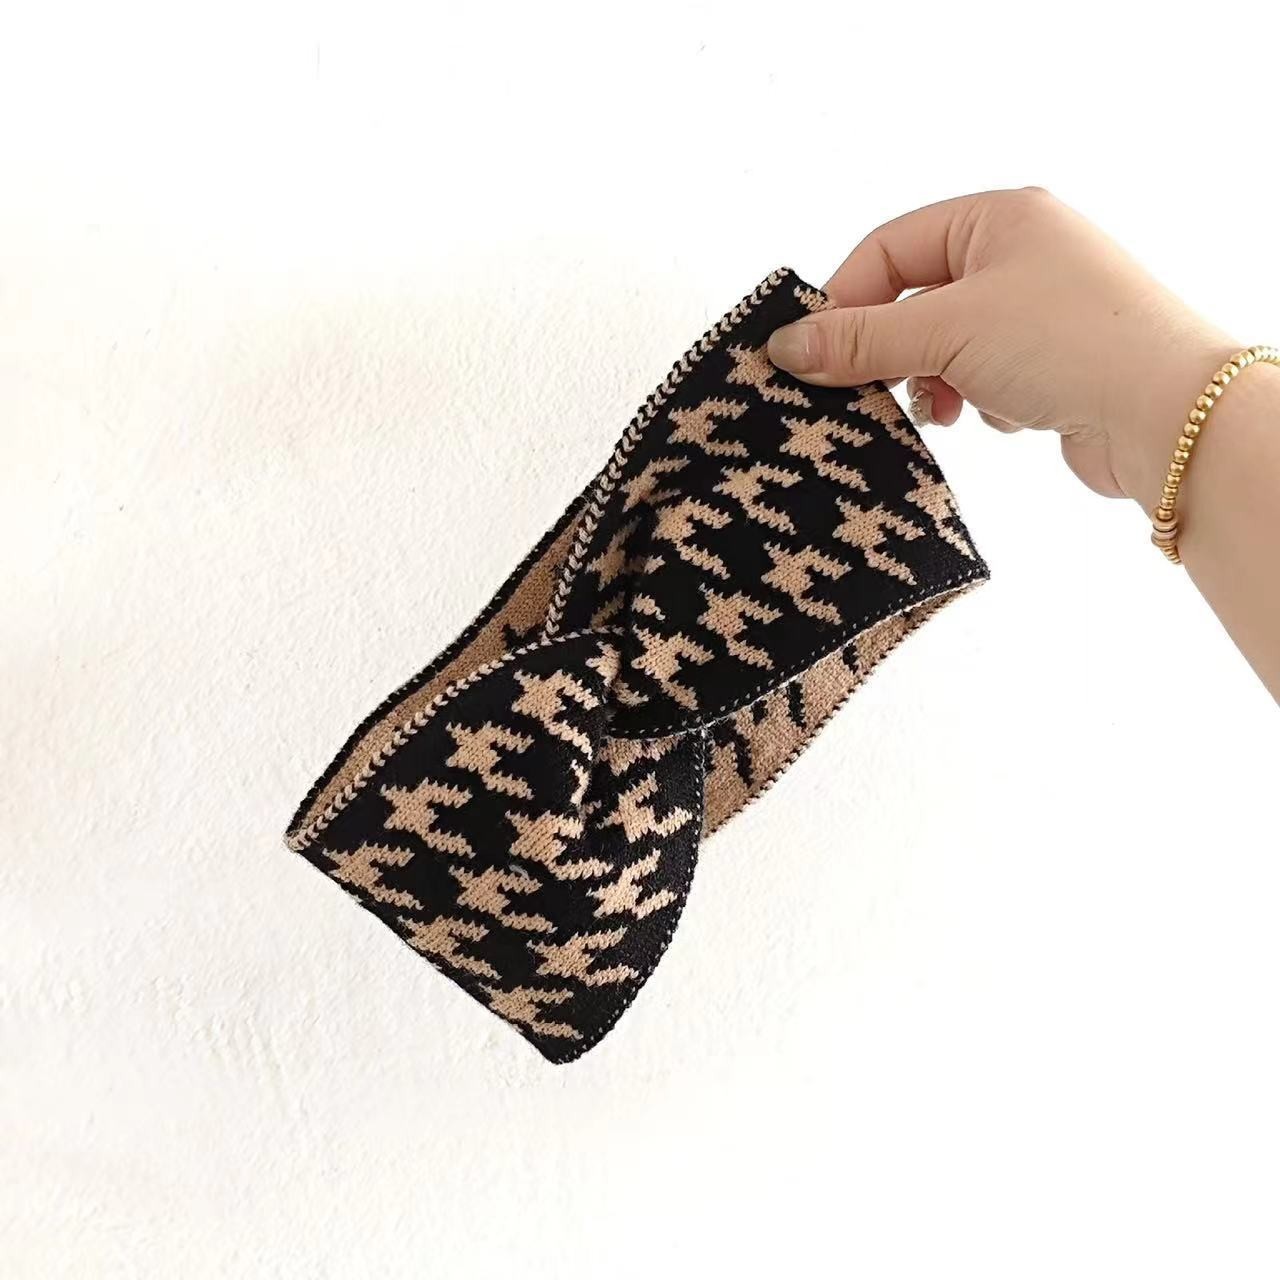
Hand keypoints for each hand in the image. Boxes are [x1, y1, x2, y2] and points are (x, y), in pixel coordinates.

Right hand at [765, 187, 1242, 514]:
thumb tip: (787, 346)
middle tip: (861, 391)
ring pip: (943, 347)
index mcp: (997, 219)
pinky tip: (992, 416)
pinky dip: (973, 401)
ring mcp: (1037, 313)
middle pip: (914, 301)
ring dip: (930, 383)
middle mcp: (1019, 256)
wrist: (1167, 416)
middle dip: (890, 351)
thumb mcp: (948, 331)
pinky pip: (979, 379)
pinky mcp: (1049, 366)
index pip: (889, 249)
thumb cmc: (1068, 343)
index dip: (844, 300)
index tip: (809, 353)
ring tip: (938, 410)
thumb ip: (862, 340)